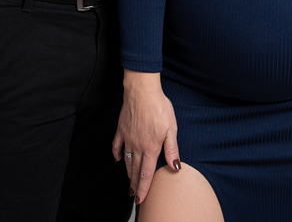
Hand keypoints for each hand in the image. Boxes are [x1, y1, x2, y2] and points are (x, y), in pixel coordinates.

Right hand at [112, 70, 180, 203]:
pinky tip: (118, 160)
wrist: (142, 91)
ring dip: (127, 174)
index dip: (144, 188)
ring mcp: (127, 138)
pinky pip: (117, 146)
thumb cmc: (159, 107)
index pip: (146, 174)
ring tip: (128, 183)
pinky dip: (117, 155)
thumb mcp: (171, 128)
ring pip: (127, 161)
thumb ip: (172, 149)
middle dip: (134, 185)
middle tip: (134, 196)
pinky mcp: (121, 130)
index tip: (140, 199)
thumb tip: (175, 167)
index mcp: (150, 147)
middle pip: (135, 170)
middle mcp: (137, 146)